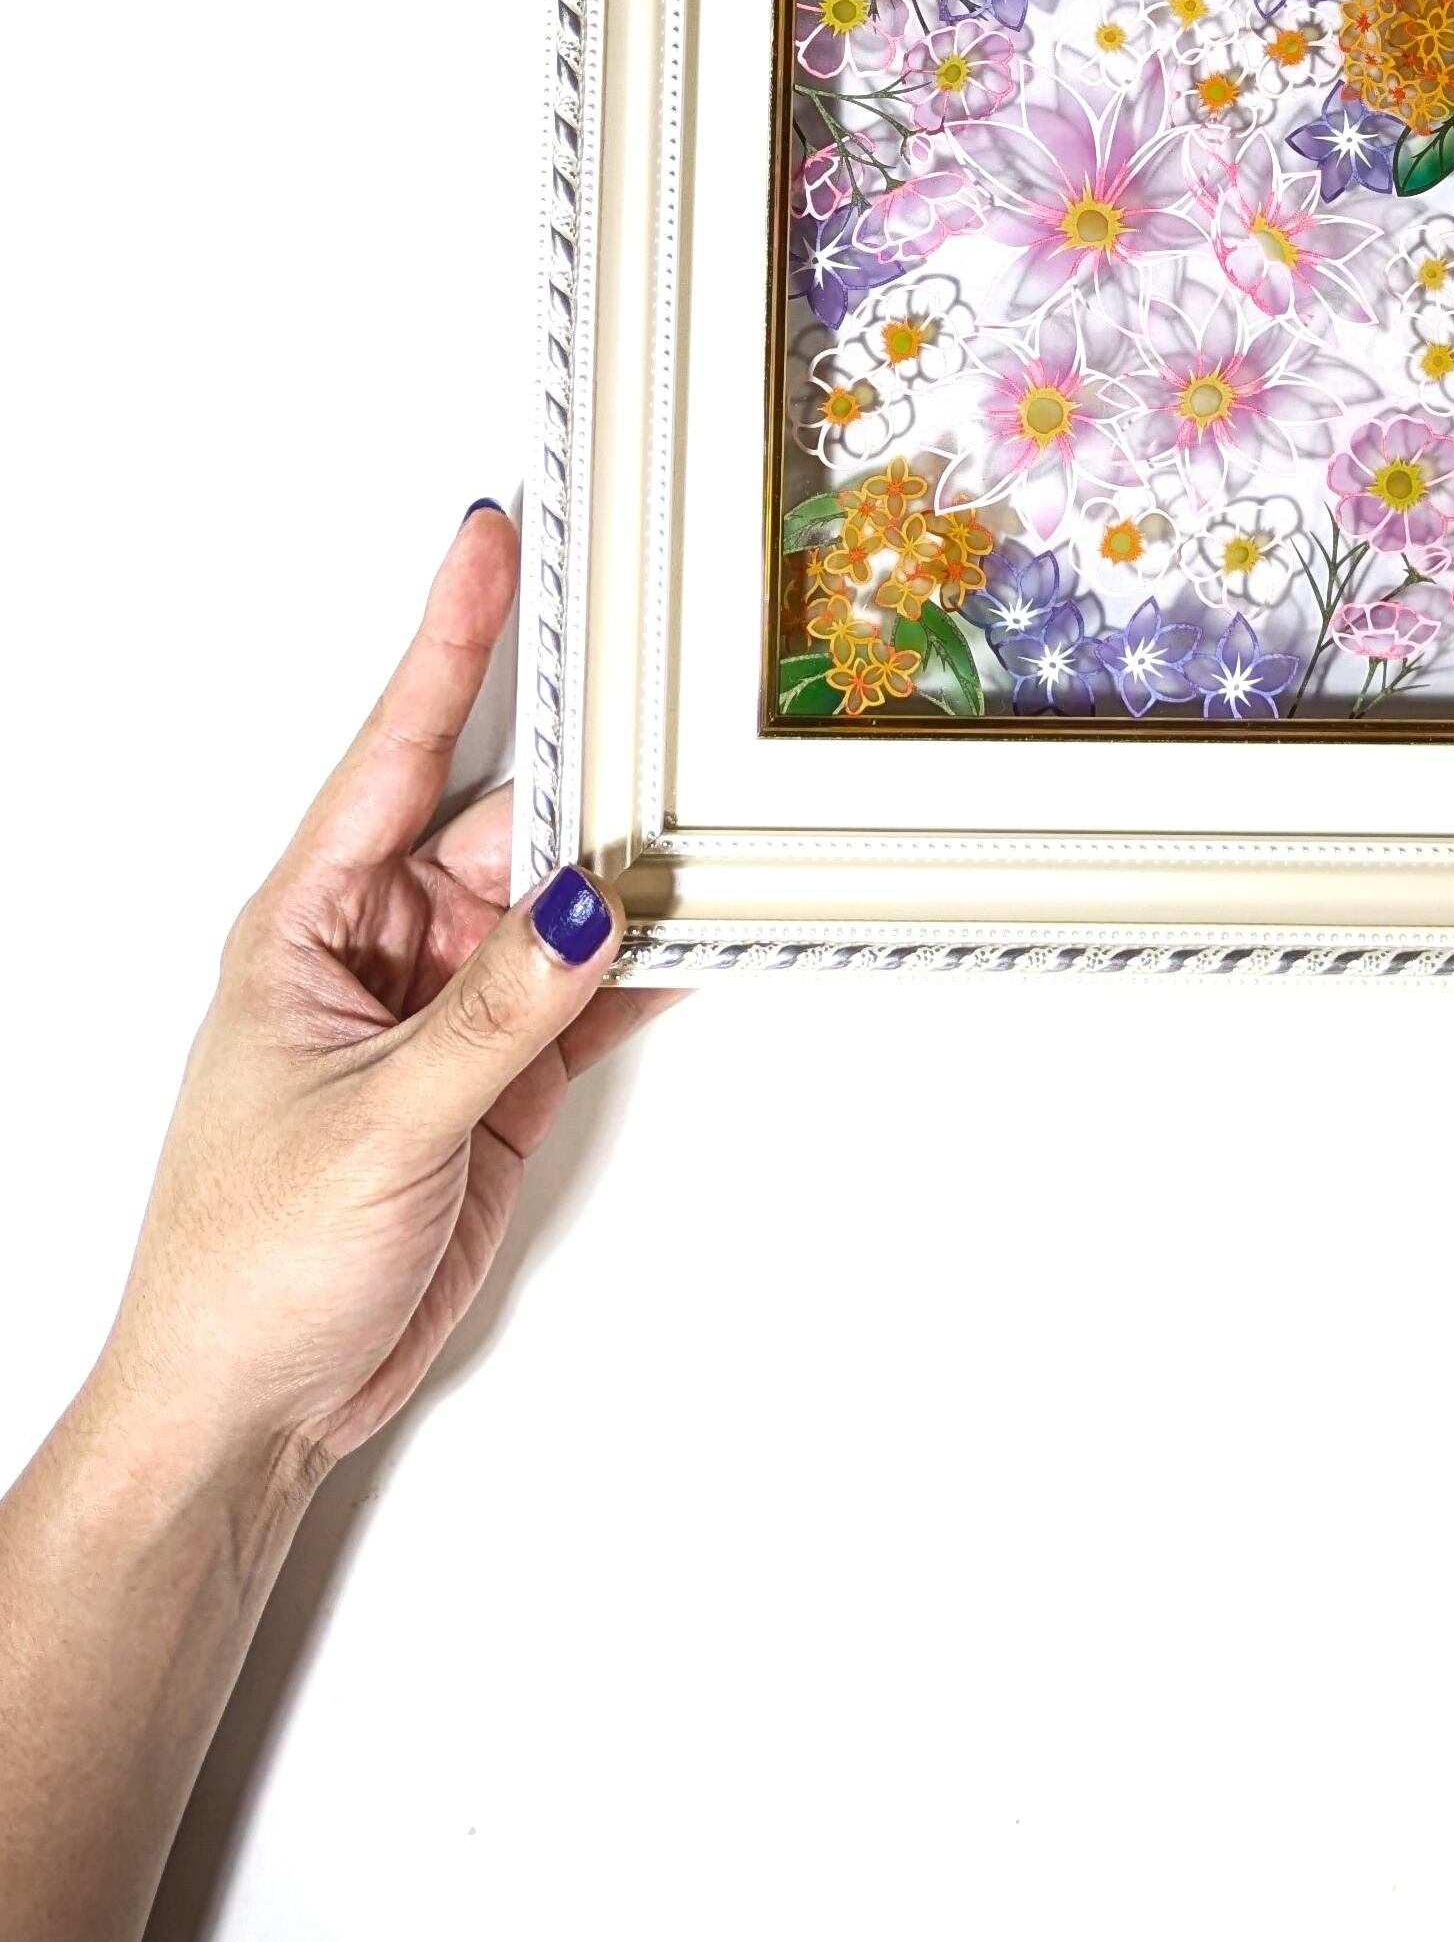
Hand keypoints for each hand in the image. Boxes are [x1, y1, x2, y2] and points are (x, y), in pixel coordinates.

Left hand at [96, 506, 670, 1497]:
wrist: (252, 1403)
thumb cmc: (245, 1260)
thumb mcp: (372, 1123)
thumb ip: (494, 1013)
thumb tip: (590, 904)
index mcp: (308, 919)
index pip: (396, 748)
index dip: (448, 640)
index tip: (492, 538)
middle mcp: (383, 942)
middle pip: (511, 819)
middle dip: (593, 767)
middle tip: (675, 700)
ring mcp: (451, 1006)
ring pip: (565, 901)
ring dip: (636, 871)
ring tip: (720, 815)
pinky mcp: (505, 1074)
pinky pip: (594, 989)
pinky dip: (653, 963)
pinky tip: (710, 926)